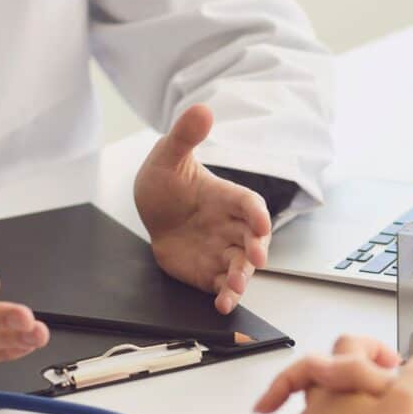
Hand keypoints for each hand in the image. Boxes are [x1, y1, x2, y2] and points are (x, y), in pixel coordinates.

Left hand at [135, 105, 272, 314]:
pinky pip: (222, 286)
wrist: (153, 211)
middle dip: (256, 251)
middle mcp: (231, 226)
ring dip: (241, 279)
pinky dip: (226, 296)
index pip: (250, 204)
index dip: (257, 213)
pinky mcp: (210, 272)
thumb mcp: (169, 155)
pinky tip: (222, 304)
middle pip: (252, 240)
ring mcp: (222, 250)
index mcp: (227, 198)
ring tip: (234, 289)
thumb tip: (202, 109)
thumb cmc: (167, 181)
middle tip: (256, 259)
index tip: (260, 222)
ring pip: (241, 267)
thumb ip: (186, 135)